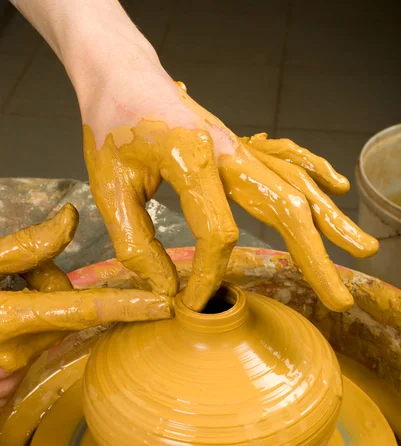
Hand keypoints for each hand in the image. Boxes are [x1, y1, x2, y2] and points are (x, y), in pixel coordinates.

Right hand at [0, 204, 172, 404]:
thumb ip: (25, 246)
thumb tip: (71, 219)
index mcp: (8, 319)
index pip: (82, 308)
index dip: (127, 305)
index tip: (164, 306)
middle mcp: (16, 352)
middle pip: (65, 310)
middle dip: (52, 284)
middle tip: (13, 274)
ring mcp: (13, 369)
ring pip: (53, 323)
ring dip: (39, 300)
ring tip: (2, 289)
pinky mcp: (11, 375)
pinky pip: (39, 339)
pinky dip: (32, 319)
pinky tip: (6, 309)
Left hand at [80, 60, 376, 313]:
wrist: (120, 73)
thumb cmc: (111, 125)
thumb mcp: (107, 186)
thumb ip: (135, 242)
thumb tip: (166, 287)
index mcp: (193, 159)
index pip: (217, 234)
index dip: (209, 276)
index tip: (193, 301)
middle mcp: (228, 151)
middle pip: (285, 209)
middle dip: (314, 258)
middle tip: (338, 297)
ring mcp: (239, 145)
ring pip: (295, 184)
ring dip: (330, 220)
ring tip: (361, 248)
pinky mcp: (241, 143)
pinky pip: (289, 157)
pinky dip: (317, 173)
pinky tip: (338, 189)